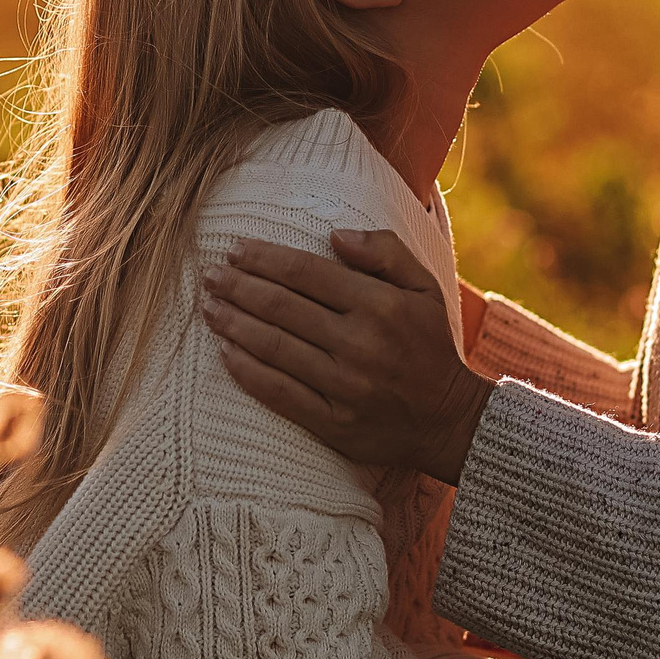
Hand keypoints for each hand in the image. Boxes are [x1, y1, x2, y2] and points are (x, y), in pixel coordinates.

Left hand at [200, 229, 494, 482]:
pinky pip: (279, 394)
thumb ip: (385, 251)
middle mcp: (359, 344)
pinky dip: (247, 372)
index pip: (306, 273)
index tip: (236, 250)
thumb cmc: (429, 344)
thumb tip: (335, 235)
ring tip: (209, 308)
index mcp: (380, 305)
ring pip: (274, 347)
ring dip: (234, 324)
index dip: (264, 259)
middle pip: (281, 307)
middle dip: (239, 287)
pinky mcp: (334, 423)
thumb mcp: (424, 287)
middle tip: (211, 275)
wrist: (449, 419)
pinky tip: (225, 353)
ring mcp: (345, 387)